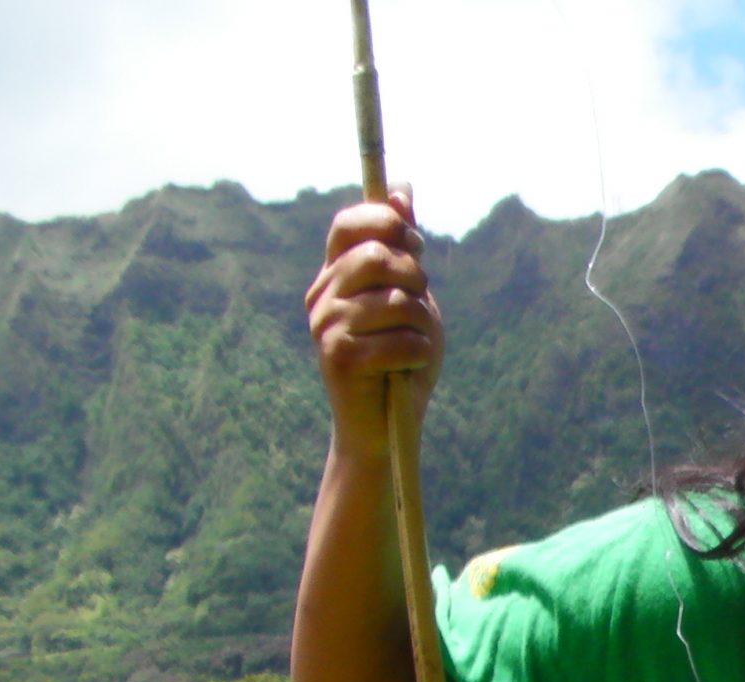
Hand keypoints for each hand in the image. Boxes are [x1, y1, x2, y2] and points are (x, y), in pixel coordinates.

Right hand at [304, 188, 441, 462]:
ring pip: (396, 300)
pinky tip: (410, 368)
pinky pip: (399, 340)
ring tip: (416, 346)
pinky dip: (419, 355)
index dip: (387, 225)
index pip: (348, 224)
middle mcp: (322, 295)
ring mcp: (326, 325)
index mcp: (335, 275)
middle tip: (420, 306)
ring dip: (422, 325)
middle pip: (377, 257)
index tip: (415, 246)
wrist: (384, 428)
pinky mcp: (338, 358)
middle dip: (416, 278)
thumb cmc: (402, 360)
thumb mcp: (411, 298)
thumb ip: (405, 248)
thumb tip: (402, 190)